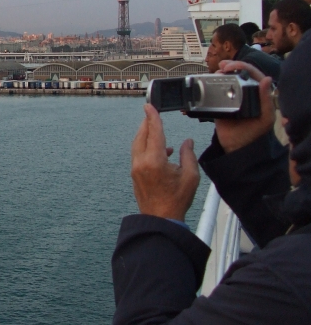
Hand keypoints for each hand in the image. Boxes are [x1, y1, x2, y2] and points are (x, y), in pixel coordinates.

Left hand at [131, 104, 200, 221]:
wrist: (161, 218)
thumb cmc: (177, 199)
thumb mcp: (190, 176)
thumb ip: (188, 155)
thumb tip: (187, 142)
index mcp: (155, 161)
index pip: (154, 132)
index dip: (153, 117)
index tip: (149, 106)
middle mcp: (141, 162)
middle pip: (141, 135)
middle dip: (146, 123)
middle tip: (151, 112)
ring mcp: (135, 168)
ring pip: (137, 144)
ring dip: (144, 134)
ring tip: (154, 127)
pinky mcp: (134, 174)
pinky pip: (138, 154)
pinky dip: (145, 146)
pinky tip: (160, 149)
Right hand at [214, 61, 274, 153]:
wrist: (236, 145)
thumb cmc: (254, 132)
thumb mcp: (265, 117)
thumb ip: (266, 100)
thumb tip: (266, 79)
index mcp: (257, 94)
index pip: (252, 74)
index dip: (243, 66)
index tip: (232, 66)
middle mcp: (245, 92)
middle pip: (238, 73)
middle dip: (231, 66)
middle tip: (222, 66)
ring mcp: (232, 96)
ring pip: (227, 79)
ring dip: (221, 73)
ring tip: (216, 72)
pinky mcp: (219, 103)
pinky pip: (215, 91)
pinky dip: (211, 84)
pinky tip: (208, 80)